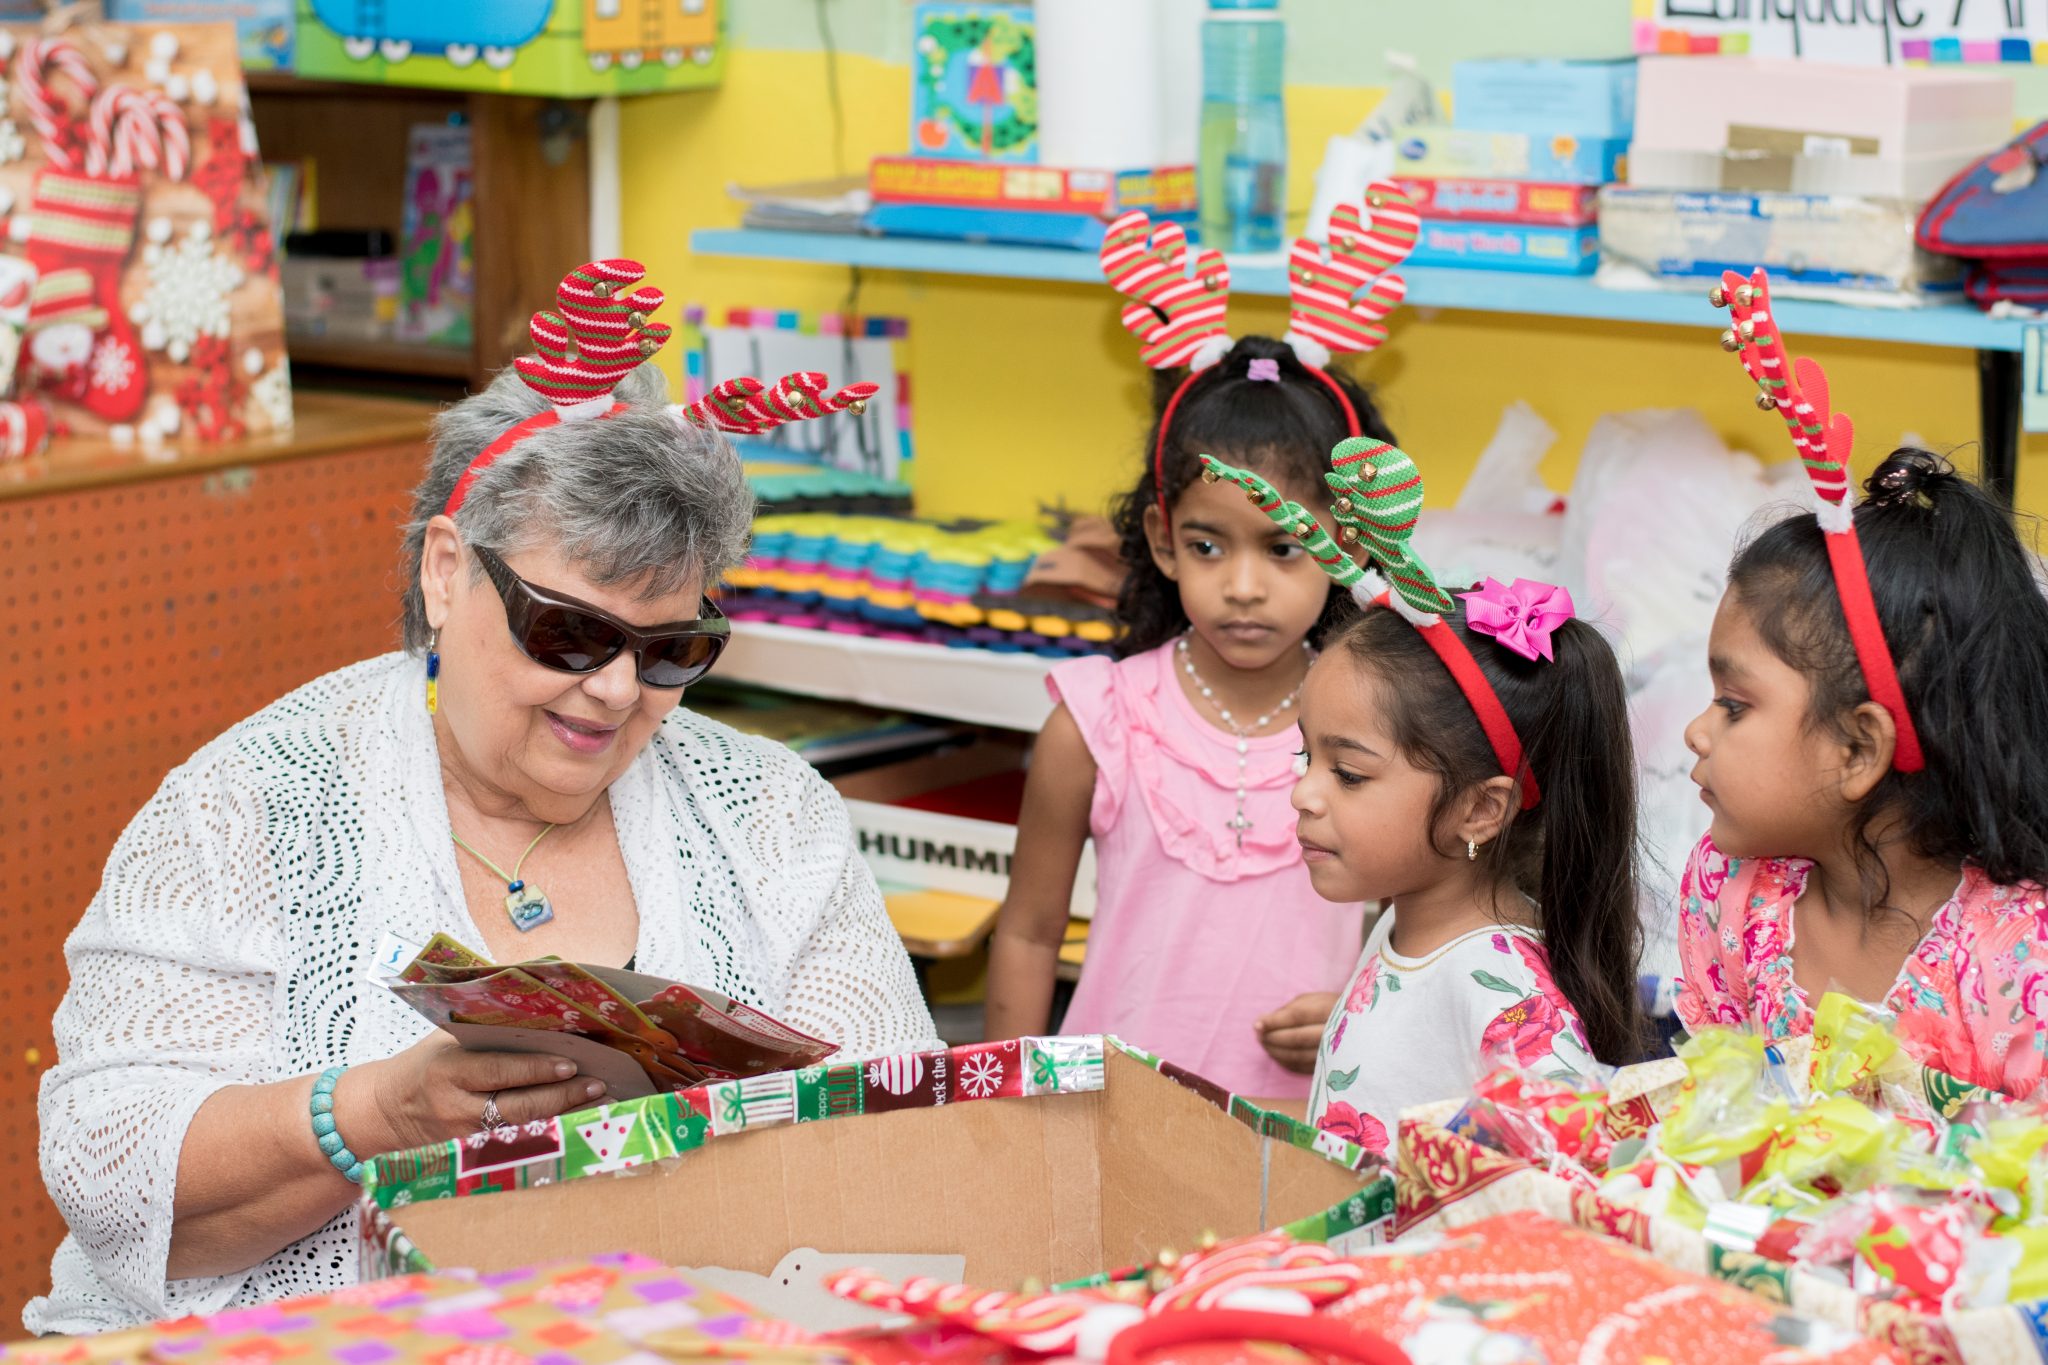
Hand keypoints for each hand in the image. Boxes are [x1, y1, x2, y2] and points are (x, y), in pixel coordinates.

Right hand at [352, 1033, 606, 1154]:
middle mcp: (457, 1109)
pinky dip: (550, 1133)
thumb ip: (487, 1029)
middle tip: (596, 1084)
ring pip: (523, 1129)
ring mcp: (465, 1139)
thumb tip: (538, 1005)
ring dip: (565, 1117)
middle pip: (518, 1106)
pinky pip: (517, 1144)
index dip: (536, 1069)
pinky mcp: (471, 1156)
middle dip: (562, 1096)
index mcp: (449, 1071)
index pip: (499, 1071)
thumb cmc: (424, 1067)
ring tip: (600, 1103)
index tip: (570, 1064)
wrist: (382, 1113)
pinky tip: (578, 1124)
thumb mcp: (446, 1041)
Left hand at [1256, 992, 1338, 1074]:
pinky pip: (1303, 1068)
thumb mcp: (1313, 1000)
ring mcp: (1336, 1053)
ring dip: (1276, 1052)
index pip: (1298, 1016)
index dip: (1275, 1022)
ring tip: (1264, 1043)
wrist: (1363, 1027)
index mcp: (1332, 1009)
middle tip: (1259, 1035)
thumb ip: (1287, 1011)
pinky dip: (1285, 1062)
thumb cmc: (1330, 1008)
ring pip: (1299, 1056)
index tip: (1257, 1024)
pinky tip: (1276, 1054)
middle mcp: (1337, 1032)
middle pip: (1298, 1038)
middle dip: (1273, 1038)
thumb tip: (1261, 1023)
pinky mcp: (1332, 1068)